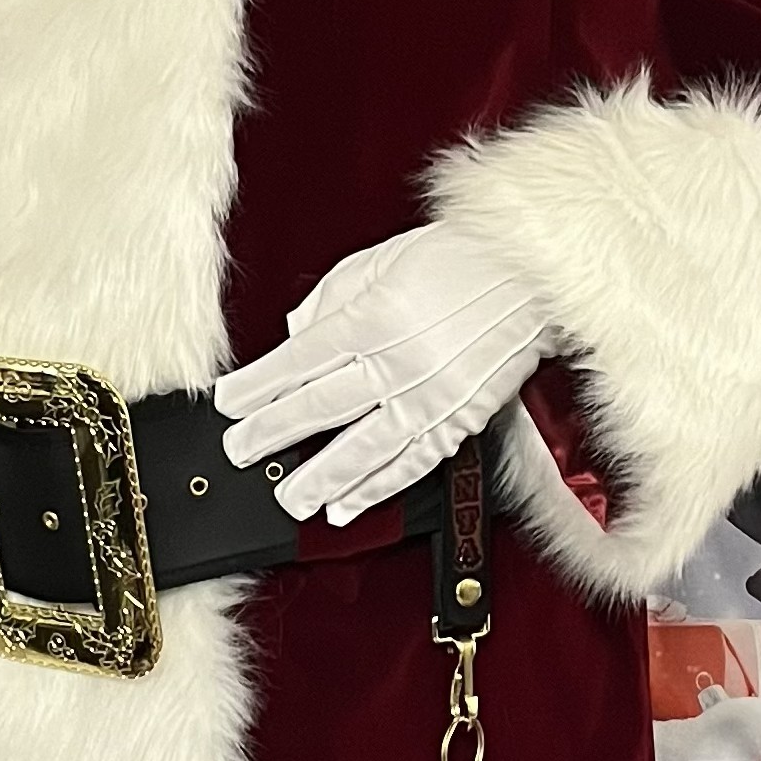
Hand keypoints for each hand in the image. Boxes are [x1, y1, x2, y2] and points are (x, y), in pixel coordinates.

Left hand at [213, 220, 555, 523]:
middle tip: (239, 452)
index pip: (298, 362)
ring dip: (321, 478)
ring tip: (290, 499)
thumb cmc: (459, 257)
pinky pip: (411, 462)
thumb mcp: (379, 261)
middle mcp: (398, 361)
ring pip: (363, 449)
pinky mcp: (460, 418)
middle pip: (320, 408)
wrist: (532, 271)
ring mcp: (430, 396)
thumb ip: (330, 300)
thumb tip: (295, 337)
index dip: (257, 388)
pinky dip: (378, 488)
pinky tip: (349, 504)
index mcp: (372, 317)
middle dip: (271, 434)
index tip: (228, 405)